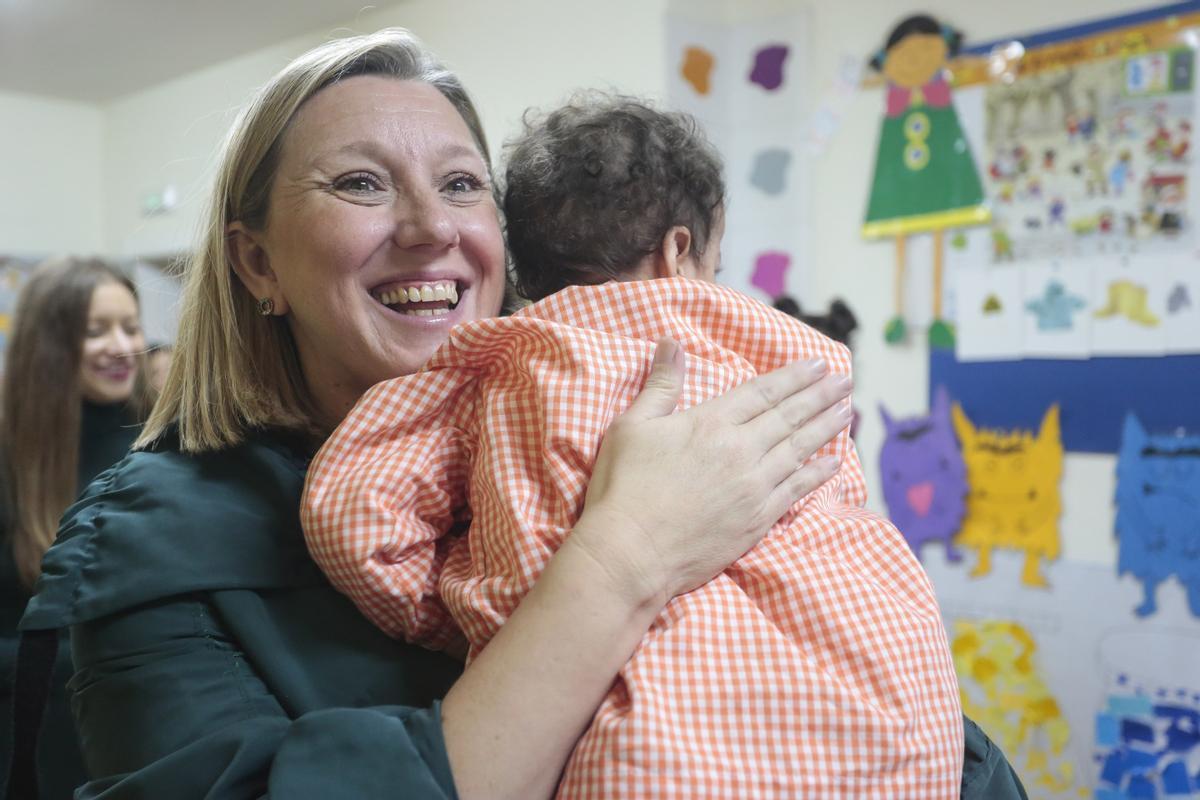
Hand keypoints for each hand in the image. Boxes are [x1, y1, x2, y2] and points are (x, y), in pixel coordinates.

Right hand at [569, 337, 852, 609]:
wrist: (631, 553)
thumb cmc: (623, 488)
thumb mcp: (631, 427)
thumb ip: (660, 385)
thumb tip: (671, 343)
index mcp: (711, 422)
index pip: (763, 391)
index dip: (794, 376)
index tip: (818, 364)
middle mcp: (741, 450)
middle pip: (790, 416)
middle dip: (821, 396)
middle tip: (846, 380)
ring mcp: (754, 487)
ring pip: (801, 449)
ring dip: (827, 428)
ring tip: (848, 410)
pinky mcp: (758, 520)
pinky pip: (798, 490)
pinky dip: (819, 474)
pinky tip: (834, 463)